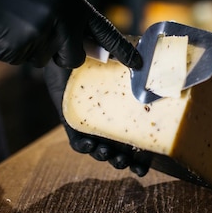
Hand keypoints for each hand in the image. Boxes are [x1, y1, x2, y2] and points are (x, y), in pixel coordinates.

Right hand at [0, 0, 139, 67]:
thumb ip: (64, 8)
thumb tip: (84, 35)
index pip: (102, 27)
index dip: (120, 49)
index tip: (139, 66)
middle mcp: (62, 10)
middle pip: (73, 55)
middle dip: (56, 54)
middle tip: (30, 29)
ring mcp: (43, 28)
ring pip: (47, 61)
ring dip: (31, 51)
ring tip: (11, 24)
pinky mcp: (23, 44)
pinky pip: (25, 62)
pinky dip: (13, 52)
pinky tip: (0, 31)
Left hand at [43, 60, 150, 177]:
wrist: (66, 44)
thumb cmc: (97, 49)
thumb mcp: (116, 55)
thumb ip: (127, 58)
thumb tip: (141, 63)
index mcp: (126, 110)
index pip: (138, 140)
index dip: (142, 158)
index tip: (145, 168)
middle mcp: (110, 119)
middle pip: (119, 149)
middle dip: (123, 162)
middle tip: (126, 163)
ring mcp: (91, 121)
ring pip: (98, 148)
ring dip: (104, 156)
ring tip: (107, 154)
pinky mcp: (70, 119)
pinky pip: (76, 139)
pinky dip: (82, 146)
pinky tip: (89, 145)